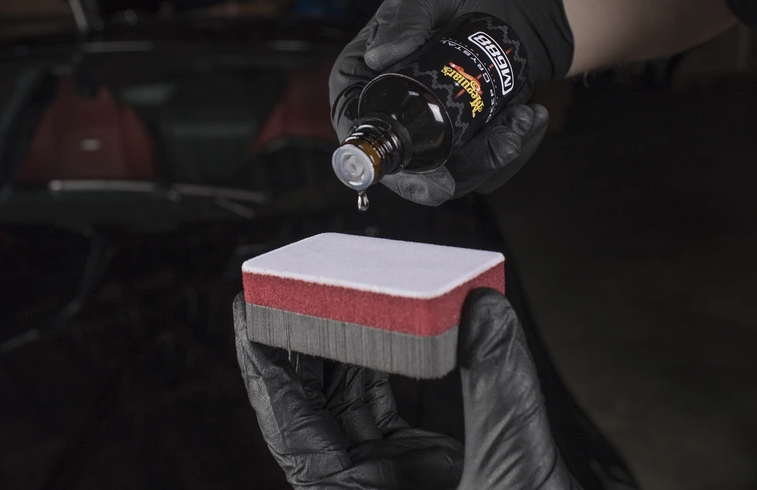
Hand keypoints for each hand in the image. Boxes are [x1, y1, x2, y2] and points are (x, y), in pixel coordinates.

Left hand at [233, 288, 580, 489]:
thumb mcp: (512, 473)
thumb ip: (499, 390)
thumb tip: (484, 309)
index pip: (287, 423)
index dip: (262, 364)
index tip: (244, 310)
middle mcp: (358, 488)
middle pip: (308, 406)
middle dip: (298, 344)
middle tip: (292, 286)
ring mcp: (382, 479)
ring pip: (340, 404)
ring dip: (337, 349)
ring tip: (333, 296)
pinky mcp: (410, 468)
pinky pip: (375, 407)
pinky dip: (376, 365)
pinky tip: (380, 331)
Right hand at [329, 0, 572, 205]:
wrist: (514, 5)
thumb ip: (406, 11)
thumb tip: (379, 57)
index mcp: (364, 84)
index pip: (360, 136)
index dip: (389, 167)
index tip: (433, 178)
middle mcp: (393, 116)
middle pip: (413, 169)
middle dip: (461, 170)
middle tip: (502, 144)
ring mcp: (431, 134)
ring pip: (455, 174)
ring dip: (494, 157)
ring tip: (522, 117)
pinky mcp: (467, 144)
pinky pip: (488, 166)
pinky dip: (515, 148)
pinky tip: (531, 116)